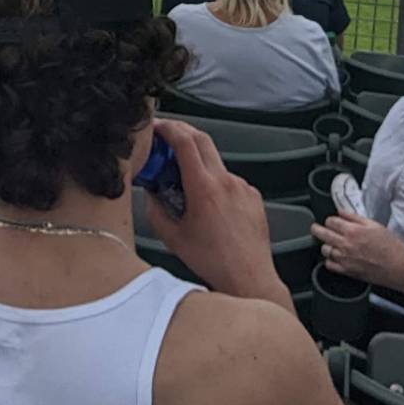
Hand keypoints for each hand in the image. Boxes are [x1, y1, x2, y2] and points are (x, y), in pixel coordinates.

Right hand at [141, 119, 280, 301]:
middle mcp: (225, 182)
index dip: (168, 128)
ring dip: (199, 163)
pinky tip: (211, 206)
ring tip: (187, 186)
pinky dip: (216, 183)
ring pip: (216, 162)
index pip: (184, 142)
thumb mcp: (173, 239)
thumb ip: (155, 211)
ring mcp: (242, 187)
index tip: (156, 127)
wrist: (249, 277)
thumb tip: (149, 195)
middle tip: (167, 137)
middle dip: (182, 131)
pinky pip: (230, 181)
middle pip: (202, 139)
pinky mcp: (253, 196)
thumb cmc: (213, 262)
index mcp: (203, 189)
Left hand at [313, 206, 403, 286]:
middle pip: (322, 234)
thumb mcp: (375, 225)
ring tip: (330, 243)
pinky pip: (329, 265)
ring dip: (326, 245)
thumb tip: (341, 212)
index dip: (330, 220)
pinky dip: (329, 260)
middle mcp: (346, 245)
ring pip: (324, 249)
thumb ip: (355, 217)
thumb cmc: (391, 246)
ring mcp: (345, 259)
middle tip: (316, 228)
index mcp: (353, 231)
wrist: (400, 267)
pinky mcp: (348, 272)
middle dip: (317, 229)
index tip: (332, 221)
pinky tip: (335, 257)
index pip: (330, 221)